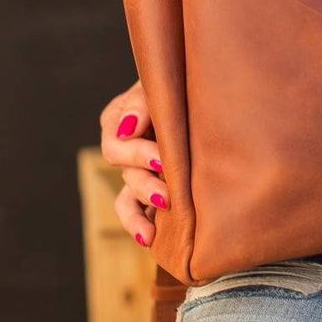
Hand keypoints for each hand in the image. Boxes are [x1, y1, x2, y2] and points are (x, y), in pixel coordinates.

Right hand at [99, 79, 167, 246]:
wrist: (206, 94)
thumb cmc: (182, 83)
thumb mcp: (160, 84)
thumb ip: (142, 102)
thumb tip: (129, 128)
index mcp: (119, 119)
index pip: (116, 141)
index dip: (136, 153)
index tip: (163, 159)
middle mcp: (124, 148)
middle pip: (123, 170)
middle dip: (144, 182)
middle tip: (166, 193)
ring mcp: (136, 171)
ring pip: (127, 195)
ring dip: (140, 208)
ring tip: (153, 226)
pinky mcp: (149, 190)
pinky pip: (134, 211)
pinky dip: (137, 224)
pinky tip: (147, 238)